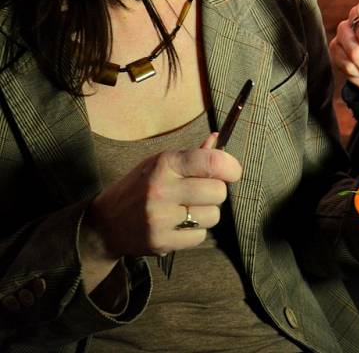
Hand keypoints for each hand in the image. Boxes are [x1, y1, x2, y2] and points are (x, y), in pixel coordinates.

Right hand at [84, 132, 242, 260]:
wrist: (104, 224)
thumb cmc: (139, 188)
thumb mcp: (160, 164)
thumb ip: (193, 155)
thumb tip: (217, 139)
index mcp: (165, 164)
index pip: (213, 161)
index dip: (231, 167)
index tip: (232, 172)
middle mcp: (162, 189)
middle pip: (218, 192)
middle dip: (215, 193)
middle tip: (200, 194)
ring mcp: (160, 217)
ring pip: (213, 216)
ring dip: (206, 214)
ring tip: (187, 210)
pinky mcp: (160, 242)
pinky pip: (201, 236)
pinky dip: (195, 232)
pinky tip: (178, 226)